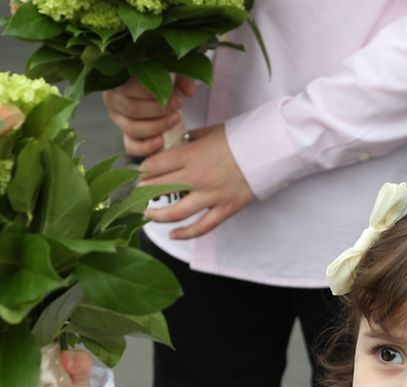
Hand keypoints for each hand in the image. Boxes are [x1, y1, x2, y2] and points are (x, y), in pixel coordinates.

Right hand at [102, 75, 195, 157]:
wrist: (162, 90)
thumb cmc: (164, 75)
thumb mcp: (173, 69)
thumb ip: (182, 75)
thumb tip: (189, 92)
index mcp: (119, 78)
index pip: (130, 86)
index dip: (154, 92)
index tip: (176, 96)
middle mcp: (113, 98)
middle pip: (131, 108)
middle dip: (159, 110)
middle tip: (178, 107)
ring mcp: (118, 119)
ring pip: (131, 128)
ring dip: (157, 126)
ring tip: (176, 120)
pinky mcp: (126, 135)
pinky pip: (130, 146)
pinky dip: (146, 147)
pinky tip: (161, 142)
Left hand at [138, 123, 255, 238]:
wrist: (270, 149)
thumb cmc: (242, 137)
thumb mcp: (211, 131)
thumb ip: (192, 140)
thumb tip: (181, 144)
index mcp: (191, 155)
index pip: (155, 165)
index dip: (142, 170)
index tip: (138, 174)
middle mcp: (196, 178)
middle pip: (159, 188)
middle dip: (143, 192)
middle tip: (135, 195)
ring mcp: (211, 196)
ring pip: (176, 212)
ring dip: (157, 215)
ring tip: (146, 215)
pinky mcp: (225, 209)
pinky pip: (202, 226)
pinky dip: (186, 233)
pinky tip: (173, 235)